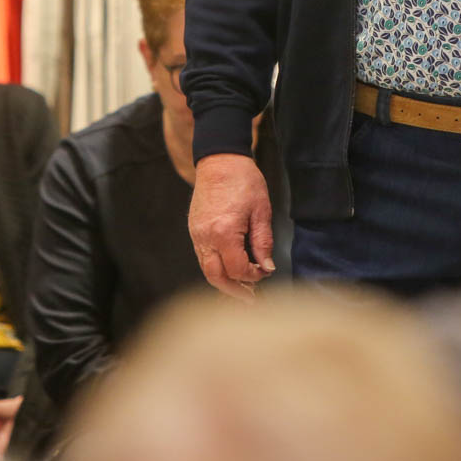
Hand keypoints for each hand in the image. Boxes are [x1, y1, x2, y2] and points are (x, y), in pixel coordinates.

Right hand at [189, 153, 274, 299]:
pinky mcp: (194, 229)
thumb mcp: (261, 210)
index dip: (253, 276)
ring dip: (224, 282)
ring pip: (207, 269)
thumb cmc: (243, 180)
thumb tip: (266, 268)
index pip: (238, 269)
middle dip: (234, 292)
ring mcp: (196, 234)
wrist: (219, 160)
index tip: (265, 272)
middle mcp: (205, 236)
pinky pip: (203, 257)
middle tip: (250, 300)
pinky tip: (230, 269)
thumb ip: (263, 242)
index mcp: (224, 232)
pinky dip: (216, 268)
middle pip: (216, 277)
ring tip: (241, 289)